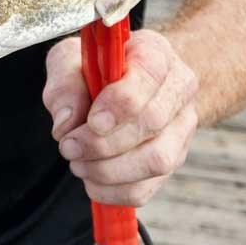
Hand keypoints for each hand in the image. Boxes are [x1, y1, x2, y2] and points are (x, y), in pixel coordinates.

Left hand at [42, 30, 198, 206]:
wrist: (120, 85)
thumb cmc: (92, 70)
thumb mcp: (68, 62)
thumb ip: (64, 85)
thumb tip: (66, 124)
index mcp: (154, 53)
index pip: (149, 75)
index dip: (121, 103)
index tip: (91, 122)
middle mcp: (178, 89)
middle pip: (152, 122)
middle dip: (102, 143)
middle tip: (69, 147)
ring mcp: (181, 128)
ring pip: (156, 160)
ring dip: (107, 170)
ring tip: (78, 163)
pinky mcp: (172, 160)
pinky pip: (147, 187)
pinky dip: (112, 191)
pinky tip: (91, 179)